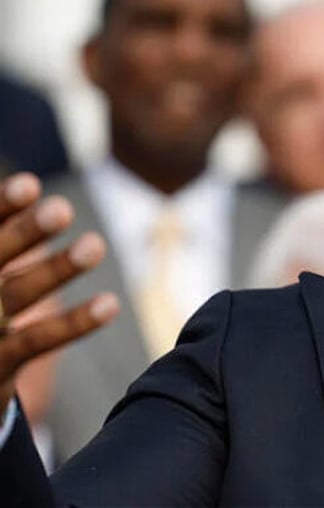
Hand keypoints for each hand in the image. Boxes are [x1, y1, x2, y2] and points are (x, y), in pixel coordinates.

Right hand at [0, 173, 118, 412]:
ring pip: (18, 296)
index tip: (30, 184)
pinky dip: (74, 322)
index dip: (2, 208)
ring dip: (56, 270)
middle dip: (25, 234)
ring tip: (95, 245)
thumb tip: (28, 190)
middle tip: (62, 209)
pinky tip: (110, 305)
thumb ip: (8, 245)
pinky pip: (36, 341)